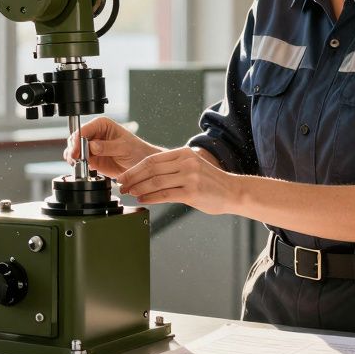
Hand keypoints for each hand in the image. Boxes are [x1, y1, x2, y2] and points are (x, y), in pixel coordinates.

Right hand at [63, 116, 159, 178]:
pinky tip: (79, 166)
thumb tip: (93, 146)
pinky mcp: (91, 158)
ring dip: (72, 156)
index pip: (85, 129)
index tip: (77, 150)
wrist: (140, 166)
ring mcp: (91, 146)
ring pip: (74, 149)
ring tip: (76, 163)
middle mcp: (95, 133)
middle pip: (76, 138)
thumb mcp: (124, 147)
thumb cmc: (136, 151)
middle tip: (75, 159)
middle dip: (73, 149)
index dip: (78, 139)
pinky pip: (78, 159)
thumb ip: (108, 146)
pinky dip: (76, 163)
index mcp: (102, 125)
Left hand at [117, 147, 239, 214]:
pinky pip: (164, 194)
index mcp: (183, 153)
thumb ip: (173, 167)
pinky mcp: (192, 192)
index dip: (134, 168)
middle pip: (150, 169)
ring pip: (155, 182)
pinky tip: (142, 199)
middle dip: (132, 178)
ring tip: (129, 193)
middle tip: (121, 186)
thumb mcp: (192, 166)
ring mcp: (189, 177)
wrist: (233, 191)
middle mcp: (186, 162)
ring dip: (138, 188)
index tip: (123, 176)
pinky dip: (150, 197)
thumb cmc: (211, 182)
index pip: (152, 159)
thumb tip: (147, 175)